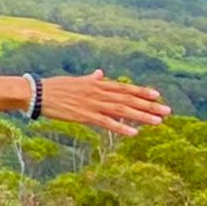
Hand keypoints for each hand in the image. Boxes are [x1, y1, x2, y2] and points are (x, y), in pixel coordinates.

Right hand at [38, 70, 171, 137]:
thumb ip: (91, 78)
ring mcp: (93, 104)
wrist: (38, 93)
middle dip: (149, 105)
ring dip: (141, 116)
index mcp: (97, 84)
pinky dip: (121, 128)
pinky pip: (107, 123)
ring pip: (122, 110)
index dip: (142, 92)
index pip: (124, 88)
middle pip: (129, 99)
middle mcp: (99, 92)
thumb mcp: (77, 80)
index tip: (157, 95)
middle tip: (168, 111)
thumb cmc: (56, 87)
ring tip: (158, 121)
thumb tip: (99, 72)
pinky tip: (134, 133)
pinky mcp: (85, 116)